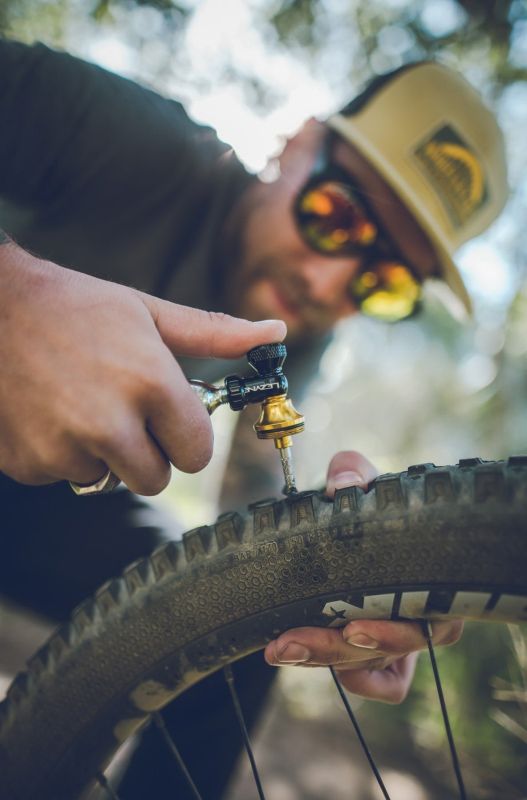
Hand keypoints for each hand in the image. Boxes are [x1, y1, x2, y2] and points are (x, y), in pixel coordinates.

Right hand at [0, 242, 285, 494]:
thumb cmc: (76, 305)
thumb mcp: (148, 312)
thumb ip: (214, 333)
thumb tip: (275, 333)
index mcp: (151, 384)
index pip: (196, 453)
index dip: (184, 435)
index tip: (165, 416)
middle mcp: (110, 422)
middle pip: (155, 477)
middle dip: (146, 451)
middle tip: (121, 410)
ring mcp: (64, 448)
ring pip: (108, 479)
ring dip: (101, 453)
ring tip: (78, 402)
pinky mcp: (29, 464)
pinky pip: (64, 477)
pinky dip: (60, 454)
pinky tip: (46, 412)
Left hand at [264, 451, 462, 702]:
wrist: (346, 517)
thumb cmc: (366, 501)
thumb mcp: (360, 480)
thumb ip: (353, 474)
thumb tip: (342, 484)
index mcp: (432, 574)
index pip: (437, 618)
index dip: (397, 631)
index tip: (354, 626)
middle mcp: (424, 612)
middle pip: (395, 649)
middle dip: (339, 648)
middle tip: (292, 641)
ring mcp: (404, 636)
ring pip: (373, 664)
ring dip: (324, 659)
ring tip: (280, 646)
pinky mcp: (384, 652)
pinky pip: (384, 685)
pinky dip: (358, 682)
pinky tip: (306, 660)